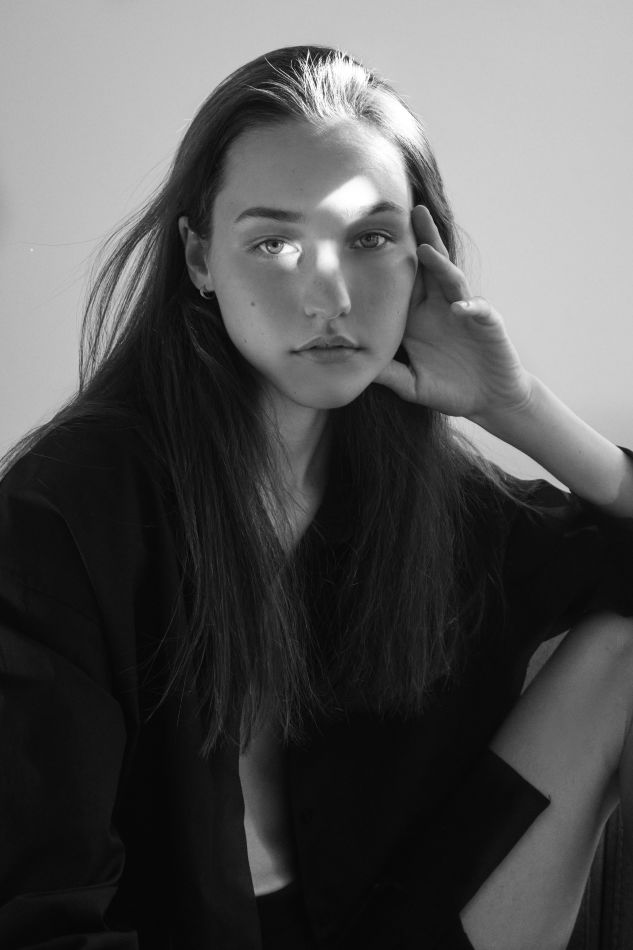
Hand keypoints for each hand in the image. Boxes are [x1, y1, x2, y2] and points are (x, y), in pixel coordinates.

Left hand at [375, 205, 532, 424]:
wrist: (489, 400)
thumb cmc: (450, 390)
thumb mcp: (411, 384)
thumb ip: (386, 375)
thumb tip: (352, 368)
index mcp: (418, 318)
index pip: (403, 284)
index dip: (391, 263)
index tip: (374, 238)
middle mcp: (441, 308)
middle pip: (430, 267)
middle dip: (423, 239)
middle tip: (412, 212)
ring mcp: (465, 313)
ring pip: (452, 280)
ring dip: (441, 264)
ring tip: (427, 249)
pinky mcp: (488, 324)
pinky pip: (479, 311)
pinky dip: (470, 308)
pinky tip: (459, 309)